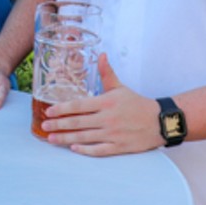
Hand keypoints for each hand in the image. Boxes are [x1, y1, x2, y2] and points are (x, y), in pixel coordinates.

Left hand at [40, 55, 162, 156]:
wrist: (160, 121)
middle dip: (59, 125)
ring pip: (85, 137)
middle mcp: (107, 118)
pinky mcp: (119, 147)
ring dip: (66, 138)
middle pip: (77, 122)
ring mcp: (113, 134)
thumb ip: (107, 73)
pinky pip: (99, 150)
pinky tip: (73, 149)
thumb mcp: (120, 87)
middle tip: (44, 126)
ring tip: (51, 139)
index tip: (49, 111)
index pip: (78, 105)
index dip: (62, 109)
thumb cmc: (137, 103)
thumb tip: (101, 54)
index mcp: (106, 102)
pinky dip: (85, 150)